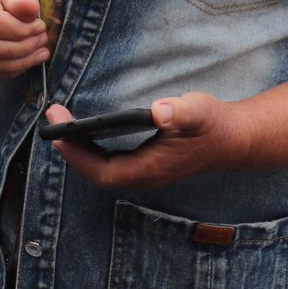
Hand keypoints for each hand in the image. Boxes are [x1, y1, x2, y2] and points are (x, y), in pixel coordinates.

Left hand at [45, 93, 256, 191]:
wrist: (235, 140)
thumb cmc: (215, 125)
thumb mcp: (200, 111)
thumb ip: (180, 112)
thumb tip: (158, 111)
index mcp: (152, 168)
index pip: (104, 173)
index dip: (77, 156)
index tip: (59, 132)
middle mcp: (144, 176)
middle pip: (95, 173)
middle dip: (70, 148)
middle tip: (52, 116)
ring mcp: (144, 173)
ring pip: (100, 170)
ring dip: (77, 149)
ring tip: (59, 119)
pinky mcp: (144, 165)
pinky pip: (107, 164)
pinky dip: (89, 148)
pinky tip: (80, 129)